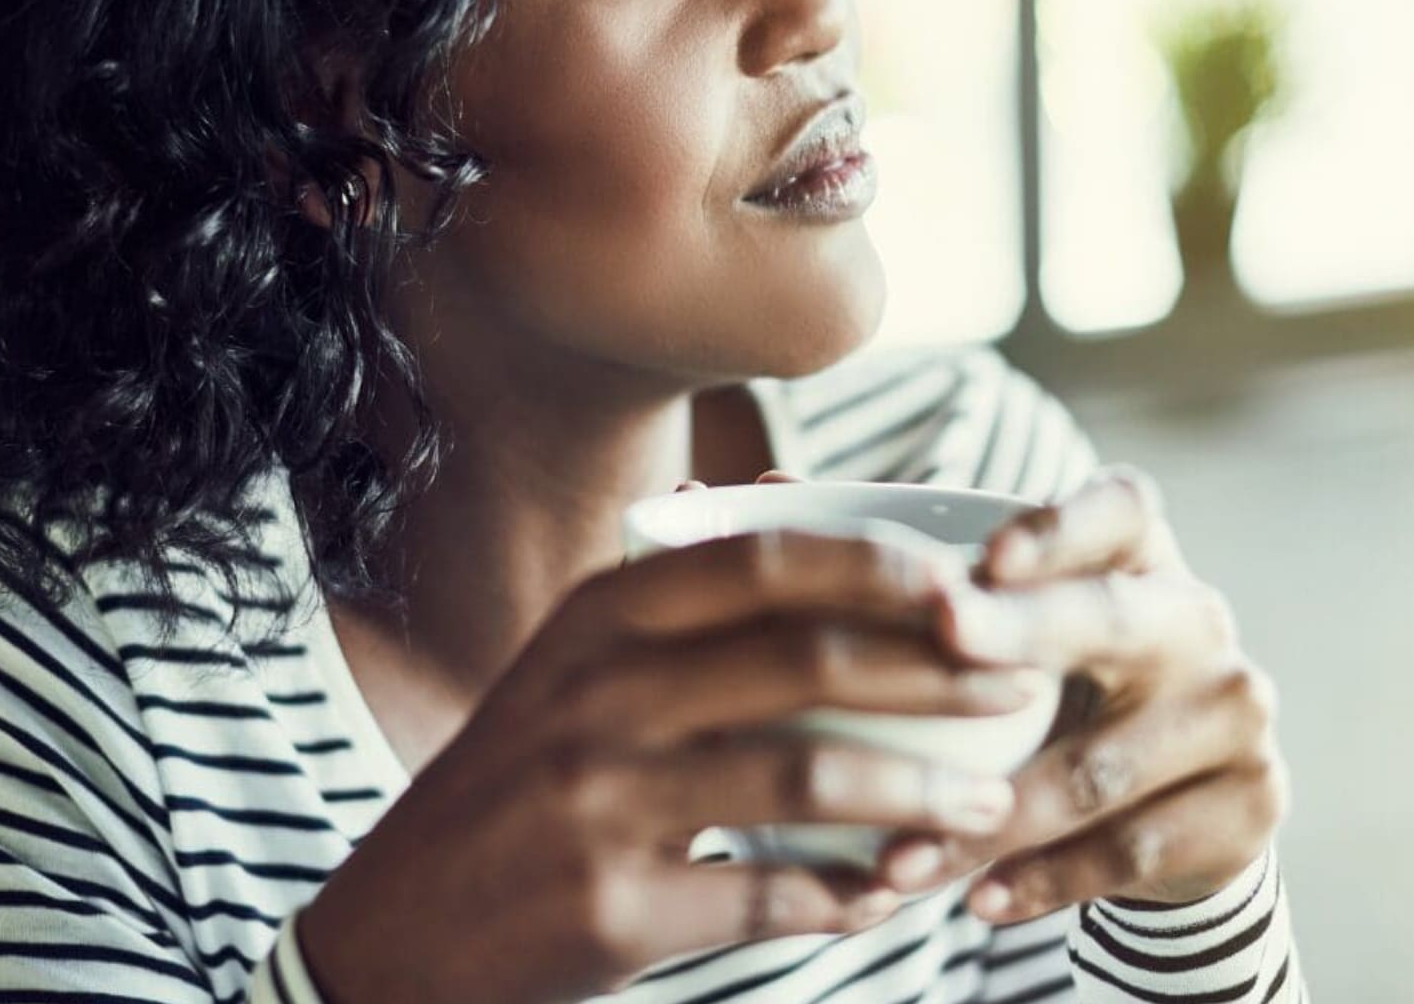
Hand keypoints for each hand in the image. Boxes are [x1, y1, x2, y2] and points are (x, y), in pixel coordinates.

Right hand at [299, 473, 1044, 1003]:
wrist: (395, 930)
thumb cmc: (511, 784)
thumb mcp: (569, 663)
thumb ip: (673, 586)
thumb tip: (788, 484)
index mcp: (596, 620)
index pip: (758, 562)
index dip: (876, 566)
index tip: (966, 584)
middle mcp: (594, 694)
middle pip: (801, 661)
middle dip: (933, 672)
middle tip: (1018, 686)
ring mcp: (598, 801)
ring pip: (803, 782)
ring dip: (917, 795)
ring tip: (987, 806)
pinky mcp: (609, 907)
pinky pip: (768, 897)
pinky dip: (844, 898)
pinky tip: (887, 896)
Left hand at [895, 466, 1291, 923]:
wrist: (1168, 803)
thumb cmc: (1050, 682)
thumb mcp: (1003, 621)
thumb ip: (903, 564)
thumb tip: (769, 487)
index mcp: (1137, 552)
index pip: (1117, 508)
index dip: (1058, 525)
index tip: (986, 553)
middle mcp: (1196, 617)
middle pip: (1110, 618)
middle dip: (1022, 631)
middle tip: (943, 636)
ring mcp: (1233, 712)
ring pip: (1099, 765)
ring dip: (995, 816)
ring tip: (901, 854)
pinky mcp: (1249, 804)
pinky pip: (1132, 849)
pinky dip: (1045, 880)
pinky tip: (976, 899)